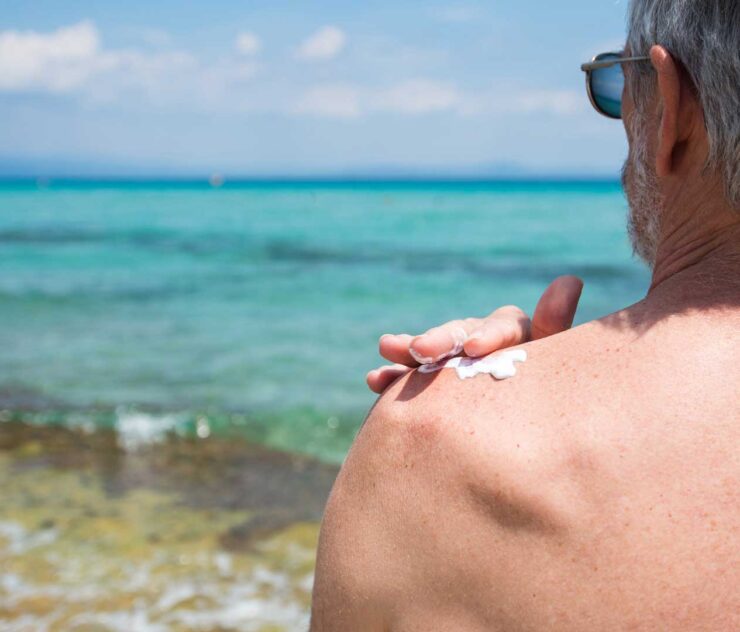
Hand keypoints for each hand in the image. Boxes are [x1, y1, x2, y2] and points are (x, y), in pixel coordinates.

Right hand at [366, 275, 583, 393]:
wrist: (518, 451)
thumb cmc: (546, 405)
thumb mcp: (551, 370)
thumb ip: (554, 328)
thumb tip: (569, 279)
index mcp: (517, 337)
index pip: (504, 326)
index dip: (489, 334)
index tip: (474, 349)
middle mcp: (482, 343)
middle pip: (460, 333)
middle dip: (440, 340)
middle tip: (419, 350)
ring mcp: (454, 363)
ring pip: (430, 352)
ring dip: (407, 349)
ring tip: (386, 348)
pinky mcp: (431, 384)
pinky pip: (410, 377)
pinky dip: (393, 377)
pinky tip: (375, 380)